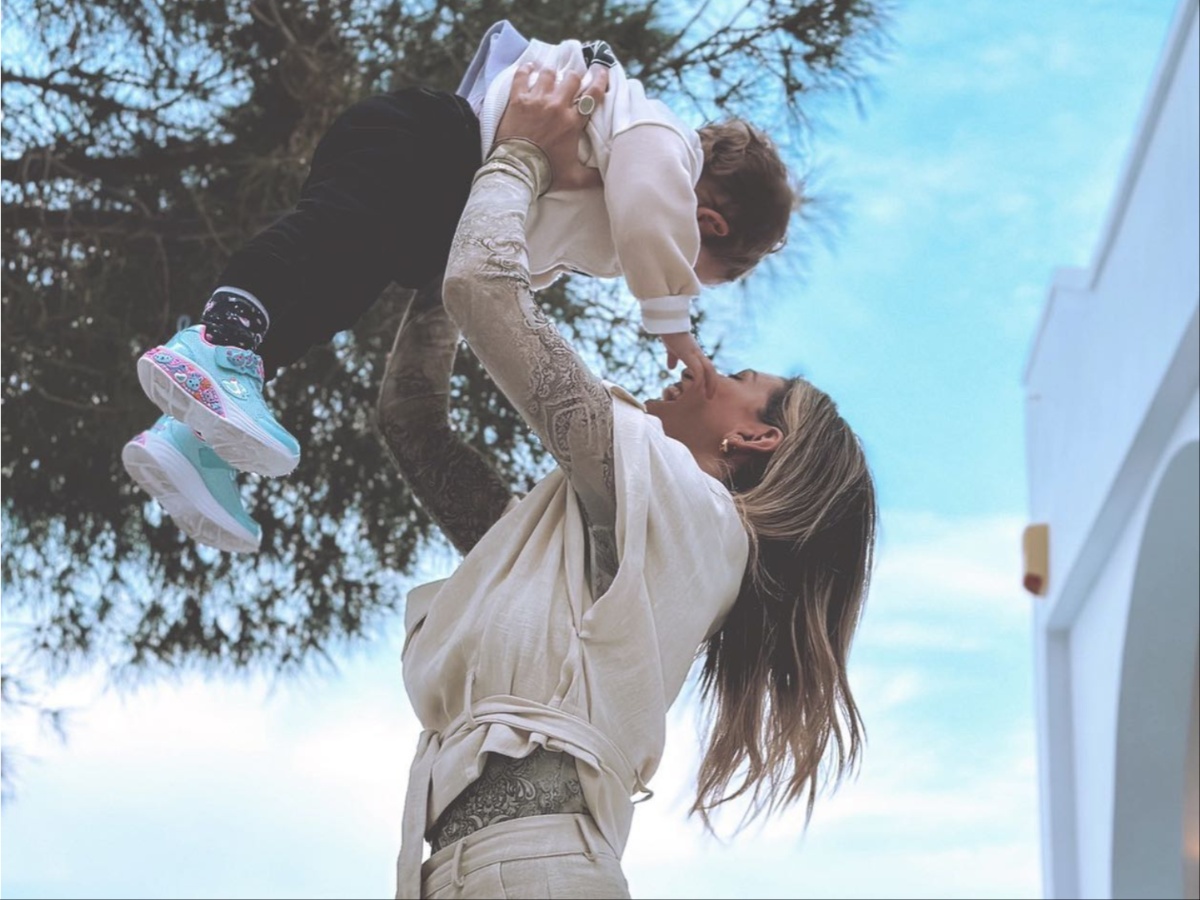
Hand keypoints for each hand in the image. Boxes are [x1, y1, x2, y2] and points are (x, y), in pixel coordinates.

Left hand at [494, 62, 608, 191]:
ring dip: (552, 73)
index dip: (599, 79)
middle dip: (575, 76)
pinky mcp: (518, 99)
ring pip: (549, 74)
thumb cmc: (546, 173)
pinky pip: (523, 75)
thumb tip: (607, 179)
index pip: (592, 95)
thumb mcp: (574, 178)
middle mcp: (557, 106)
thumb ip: (593, 177)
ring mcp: (536, 100)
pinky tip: (530, 66)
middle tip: (573, 78)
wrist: (517, 170)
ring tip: (551, 74)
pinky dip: (527, 69)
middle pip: (571, 78)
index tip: (602, 70)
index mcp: (573, 122)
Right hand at [660, 331, 716, 398]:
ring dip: (710, 384)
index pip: (707, 368)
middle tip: (710, 397)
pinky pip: (699, 370)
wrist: (668, 325)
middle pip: (711, 370)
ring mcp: (696, 354)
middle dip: (713, 384)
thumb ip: (673, 358)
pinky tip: (695, 389)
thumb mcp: (671, 350)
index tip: (707, 391)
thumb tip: (671, 367)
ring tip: (707, 396)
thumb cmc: (670, 335)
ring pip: (709, 370)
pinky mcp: (690, 354)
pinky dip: (699, 380)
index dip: (709, 379)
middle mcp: (698, 354)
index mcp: (695, 354)